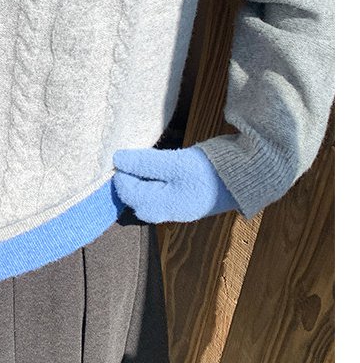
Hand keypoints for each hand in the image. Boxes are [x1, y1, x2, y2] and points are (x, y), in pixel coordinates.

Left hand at [112, 144, 237, 222]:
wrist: (246, 177)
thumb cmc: (210, 171)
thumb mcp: (176, 163)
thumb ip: (145, 162)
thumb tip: (116, 159)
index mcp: (160, 207)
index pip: (126, 190)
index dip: (122, 170)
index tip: (124, 150)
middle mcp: (165, 212)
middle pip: (134, 194)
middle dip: (130, 174)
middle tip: (134, 151)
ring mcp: (175, 206)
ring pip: (146, 191)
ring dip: (142, 174)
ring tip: (146, 156)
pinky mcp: (184, 198)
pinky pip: (159, 189)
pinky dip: (154, 176)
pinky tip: (159, 163)